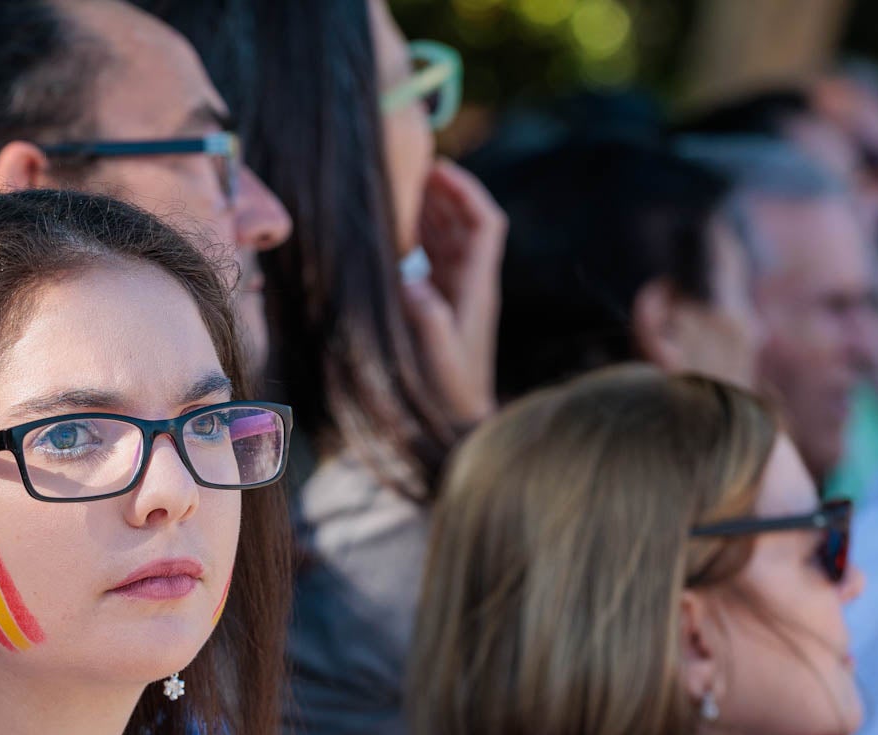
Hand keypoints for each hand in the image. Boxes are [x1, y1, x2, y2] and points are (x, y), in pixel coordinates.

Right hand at [415, 159, 505, 420]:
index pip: (485, 224)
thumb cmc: (449, 396)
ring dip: (429, 210)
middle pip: (465, 222)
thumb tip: (406, 276)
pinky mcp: (441, 309)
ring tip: (400, 185)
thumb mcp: (437, 356)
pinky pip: (432, 261)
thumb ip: (426, 316)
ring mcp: (456, 297)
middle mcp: (470, 286)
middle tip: (412, 163)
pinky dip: (417, 238)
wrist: (458, 429)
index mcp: (477, 289)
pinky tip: (393, 230)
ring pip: (447, 239)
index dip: (466, 190)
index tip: (439, 166)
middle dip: (444, 190)